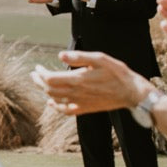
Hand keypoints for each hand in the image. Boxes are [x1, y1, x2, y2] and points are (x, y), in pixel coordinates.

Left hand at [31, 51, 149, 114]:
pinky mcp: (86, 109)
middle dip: (38, 81)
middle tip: (34, 74)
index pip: (49, 79)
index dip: (40, 73)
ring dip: (45, 91)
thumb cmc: (117, 73)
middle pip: (49, 89)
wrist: (132, 92)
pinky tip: (51, 103)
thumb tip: (60, 55)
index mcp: (77, 80)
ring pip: (55, 99)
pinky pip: (66, 110)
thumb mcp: (100, 59)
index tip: (37, 67)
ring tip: (41, 83)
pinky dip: (56, 107)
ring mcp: (80, 102)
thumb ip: (79, 57)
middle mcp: (76, 93)